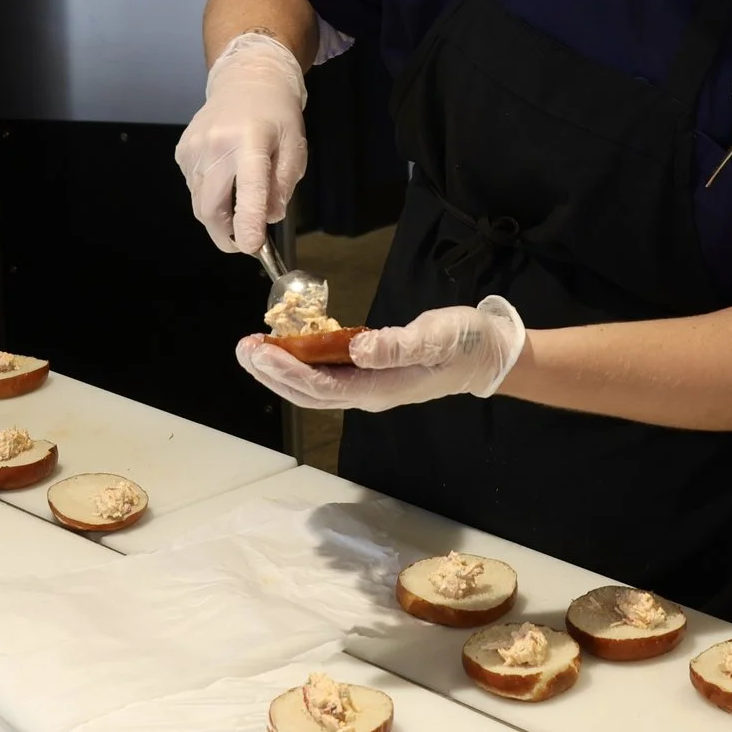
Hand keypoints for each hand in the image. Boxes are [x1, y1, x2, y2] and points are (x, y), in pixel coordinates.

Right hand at [174, 32, 307, 253]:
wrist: (245, 79)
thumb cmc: (276, 114)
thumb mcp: (295, 146)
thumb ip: (284, 184)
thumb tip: (269, 217)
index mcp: (251, 141)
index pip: (248, 191)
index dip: (248, 224)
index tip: (251, 247)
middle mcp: (217, 145)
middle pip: (210, 207)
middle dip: (225, 234)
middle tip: (242, 242)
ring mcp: (194, 148)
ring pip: (199, 201)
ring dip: (217, 215)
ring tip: (237, 206)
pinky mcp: (181, 151)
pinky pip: (193, 187)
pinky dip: (208, 194)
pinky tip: (224, 178)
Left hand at [234, 297, 527, 411]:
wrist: (487, 355)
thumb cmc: (464, 343)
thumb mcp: (437, 337)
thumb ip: (398, 345)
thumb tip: (359, 350)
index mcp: (381, 389)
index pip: (322, 386)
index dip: (288, 370)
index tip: (261, 350)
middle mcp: (369, 394)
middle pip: (309, 393)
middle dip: (272, 373)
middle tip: (244, 347)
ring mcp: (369, 387)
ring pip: (313, 387)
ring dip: (281, 371)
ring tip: (254, 349)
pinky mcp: (370, 375)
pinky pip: (326, 375)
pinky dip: (301, 364)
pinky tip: (288, 348)